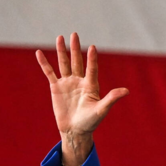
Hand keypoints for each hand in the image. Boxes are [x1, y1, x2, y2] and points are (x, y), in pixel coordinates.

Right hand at [36, 33, 128, 165]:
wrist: (75, 131)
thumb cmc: (90, 122)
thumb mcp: (101, 110)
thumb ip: (111, 98)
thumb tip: (126, 91)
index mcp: (91, 85)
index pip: (91, 68)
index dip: (91, 59)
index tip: (92, 47)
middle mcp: (79, 81)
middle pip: (77, 61)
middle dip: (75, 48)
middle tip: (74, 34)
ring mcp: (67, 83)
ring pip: (64, 64)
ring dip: (62, 51)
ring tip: (60, 37)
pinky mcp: (56, 88)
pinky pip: (49, 73)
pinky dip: (44, 63)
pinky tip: (39, 52)